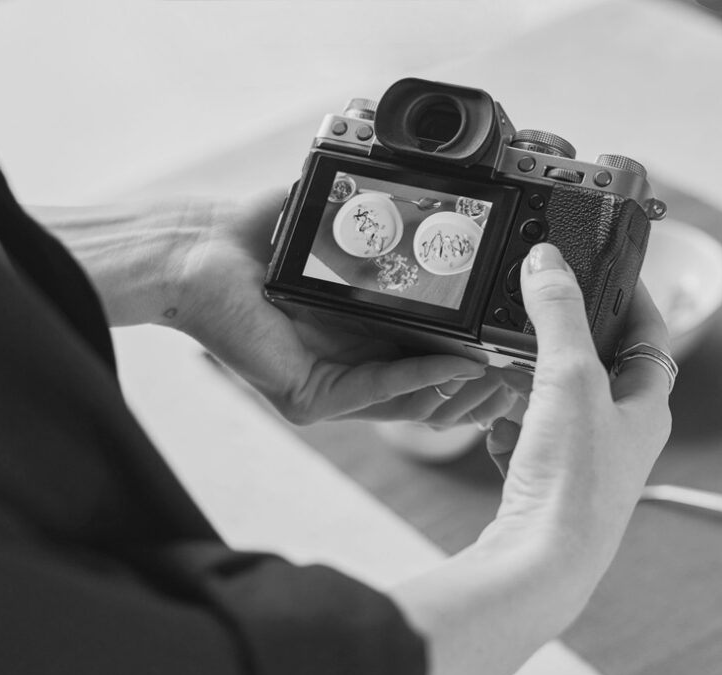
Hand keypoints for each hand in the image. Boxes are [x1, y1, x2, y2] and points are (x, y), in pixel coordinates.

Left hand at [175, 191, 522, 425]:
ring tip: (500, 370)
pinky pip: (377, 392)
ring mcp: (330, 390)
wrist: (201, 251)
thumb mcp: (345, 238)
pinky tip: (456, 364)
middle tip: (521, 371)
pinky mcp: (310, 399)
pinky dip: (421, 378)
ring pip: (410, 403)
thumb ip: (394, 245)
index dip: (472, 360)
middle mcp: (349, 369)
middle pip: (428, 393)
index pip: (428, 361)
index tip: (513, 350)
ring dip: (460, 389)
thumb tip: (448, 224)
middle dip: (480, 387)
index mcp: (361, 336)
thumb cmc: (262, 239)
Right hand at [482, 243, 671, 569]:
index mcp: (648, 408)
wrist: (540, 567)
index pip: (651, 335)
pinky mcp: (551, 489)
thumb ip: (558, 314)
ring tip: (505, 370)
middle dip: (564, 342)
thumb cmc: (574, 481)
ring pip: (559, 406)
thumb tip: (548, 261)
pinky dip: (512, 430)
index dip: (632, 295)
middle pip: (599, 369)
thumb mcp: (569, 379)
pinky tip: (497, 433)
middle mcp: (625, 438)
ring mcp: (587, 467)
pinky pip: (530, 444)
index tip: (609, 264)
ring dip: (531, 386)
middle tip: (534, 313)